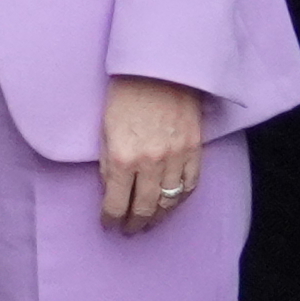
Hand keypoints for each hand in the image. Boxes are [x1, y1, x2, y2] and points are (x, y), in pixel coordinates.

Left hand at [96, 77, 203, 234]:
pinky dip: (180, 200)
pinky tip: (172, 204)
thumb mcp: (104, 130)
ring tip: (149, 222)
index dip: (111, 219)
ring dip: (158, 217)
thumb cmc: (125, 95)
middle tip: (130, 231)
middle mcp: (150, 163)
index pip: (116, 203)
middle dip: (134, 224)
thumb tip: (111, 191)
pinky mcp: (195, 150)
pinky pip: (190, 185)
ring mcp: (176, 158)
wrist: (159, 69)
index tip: (108, 225)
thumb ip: (108, 164)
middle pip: (144, 208)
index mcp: (123, 157)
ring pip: (169, 202)